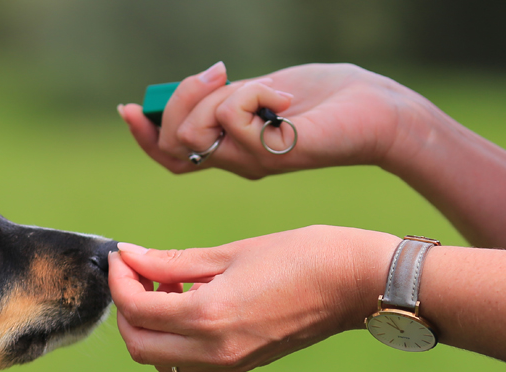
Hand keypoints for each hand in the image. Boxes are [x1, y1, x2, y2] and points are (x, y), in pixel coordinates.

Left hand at [108, 226, 398, 371]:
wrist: (359, 284)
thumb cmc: (302, 255)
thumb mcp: (232, 252)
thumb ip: (173, 261)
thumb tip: (129, 256)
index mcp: (209, 316)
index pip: (136, 309)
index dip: (119, 280)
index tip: (122, 255)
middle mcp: (214, 350)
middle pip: (138, 345)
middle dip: (126, 308)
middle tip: (137, 272)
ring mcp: (229, 363)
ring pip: (159, 358)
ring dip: (148, 325)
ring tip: (165, 285)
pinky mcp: (241, 364)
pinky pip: (187, 361)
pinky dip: (172, 336)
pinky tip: (188, 301)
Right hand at [119, 63, 425, 178]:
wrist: (376, 112)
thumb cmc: (325, 100)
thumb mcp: (260, 91)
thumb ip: (224, 97)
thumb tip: (192, 88)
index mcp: (228, 149)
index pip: (168, 155)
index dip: (144, 136)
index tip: (129, 108)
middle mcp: (235, 162)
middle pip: (173, 141)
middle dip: (181, 99)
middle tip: (219, 74)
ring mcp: (251, 162)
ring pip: (195, 132)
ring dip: (219, 96)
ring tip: (261, 88)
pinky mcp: (270, 154)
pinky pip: (234, 117)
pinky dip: (256, 92)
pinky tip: (286, 99)